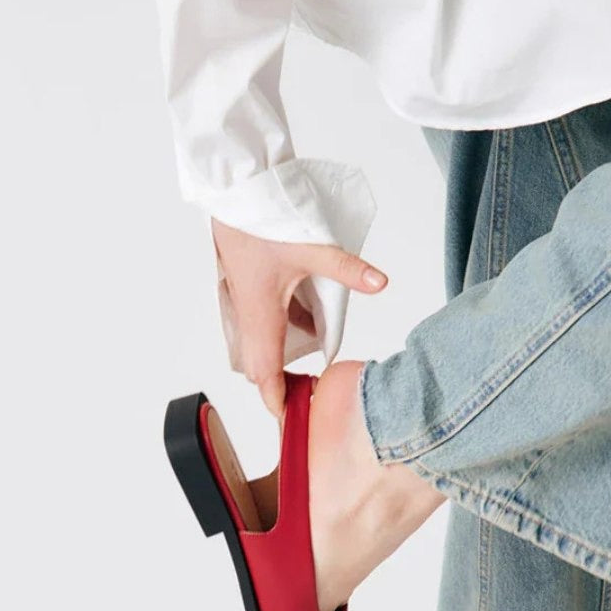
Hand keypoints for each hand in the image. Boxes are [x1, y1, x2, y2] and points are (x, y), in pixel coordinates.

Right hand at [210, 217, 387, 416]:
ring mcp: (242, 301)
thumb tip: (379, 283)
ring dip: (278, 358)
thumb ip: (346, 268)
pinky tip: (306, 318)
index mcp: (260, 314)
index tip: (289, 419)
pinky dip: (280, 330)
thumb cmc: (260, 218)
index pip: (264, 375)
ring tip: (307, 368)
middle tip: (306, 395)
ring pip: (257, 345)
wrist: (231, 190)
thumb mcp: (309, 246)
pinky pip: (260, 323)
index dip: (275, 401)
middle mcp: (247, 314)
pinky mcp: (244, 287)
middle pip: (258, 367)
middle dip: (278, 386)